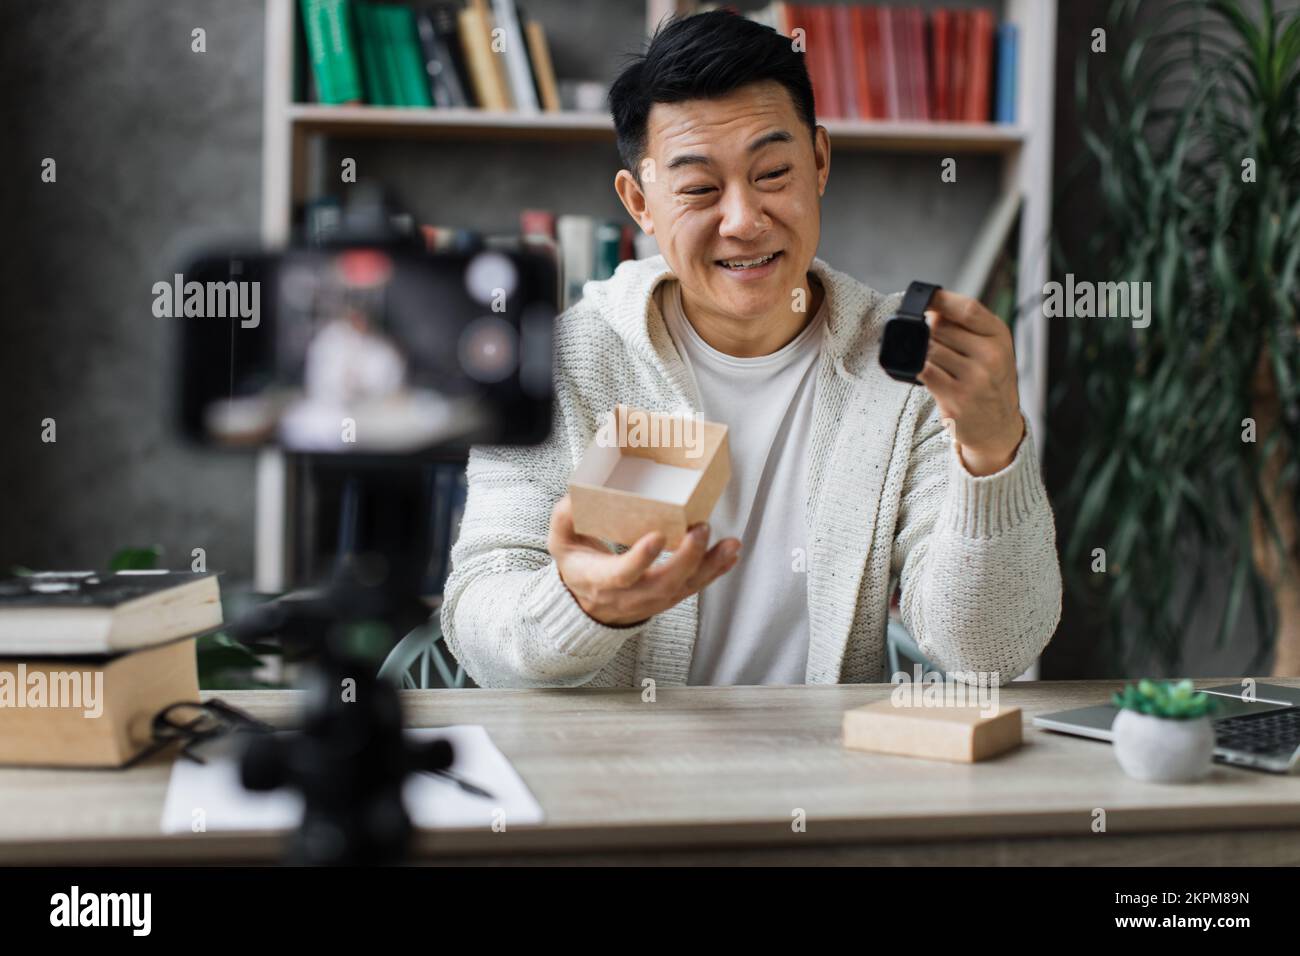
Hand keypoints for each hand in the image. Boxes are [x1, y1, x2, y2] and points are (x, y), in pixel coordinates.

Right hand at [547, 495, 741, 626]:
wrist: (588, 604)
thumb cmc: (578, 566)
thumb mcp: (561, 543)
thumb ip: (565, 519)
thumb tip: (576, 497)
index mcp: (602, 581)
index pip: (623, 574)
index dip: (640, 559)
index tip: (657, 536)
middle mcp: (631, 595)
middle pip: (663, 583)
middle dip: (686, 558)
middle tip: (700, 530)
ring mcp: (652, 600)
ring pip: (685, 588)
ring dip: (710, 566)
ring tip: (730, 544)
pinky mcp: (669, 598)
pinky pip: (695, 587)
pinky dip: (715, 570)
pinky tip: (730, 554)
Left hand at [914, 289, 1025, 475]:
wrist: (998, 427)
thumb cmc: (989, 380)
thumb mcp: (991, 347)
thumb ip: (966, 326)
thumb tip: (931, 307)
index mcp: (1000, 336)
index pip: (968, 309)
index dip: (941, 299)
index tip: (924, 297)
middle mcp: (991, 356)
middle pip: (941, 328)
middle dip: (929, 332)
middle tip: (935, 345)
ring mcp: (975, 378)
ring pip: (929, 349)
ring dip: (923, 353)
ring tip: (936, 363)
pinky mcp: (956, 398)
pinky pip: (924, 372)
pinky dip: (918, 369)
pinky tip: (926, 373)